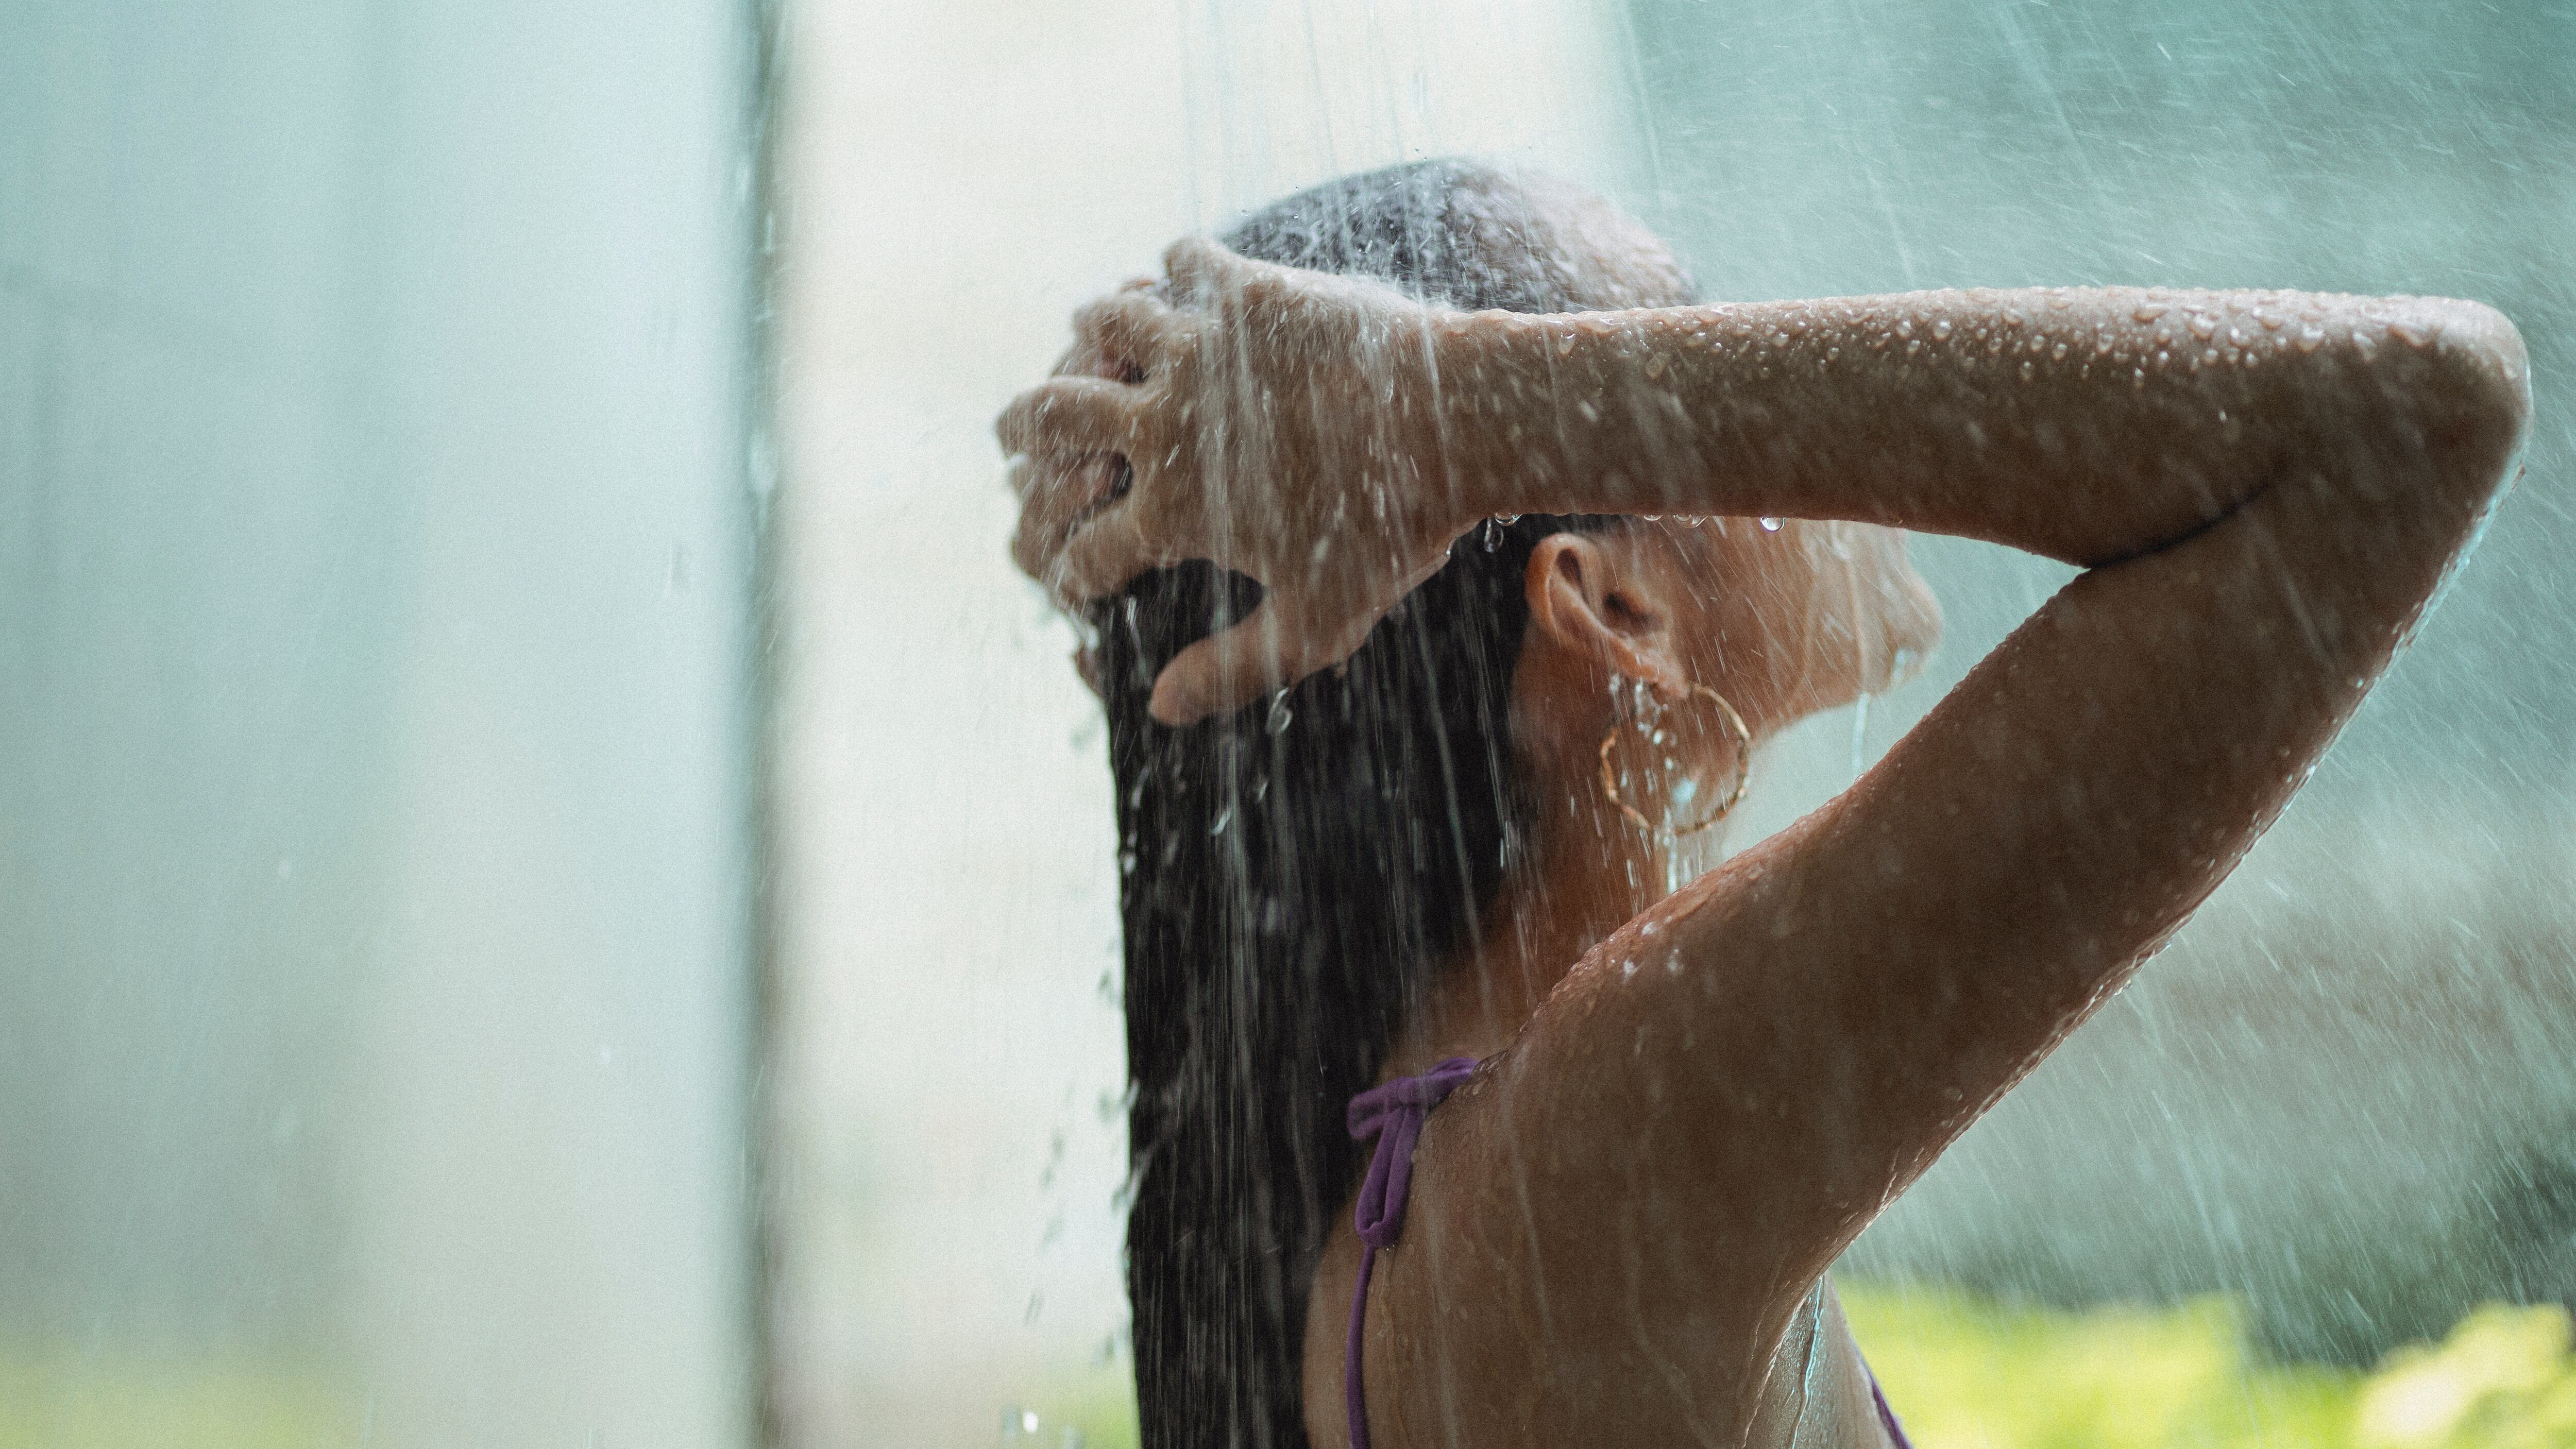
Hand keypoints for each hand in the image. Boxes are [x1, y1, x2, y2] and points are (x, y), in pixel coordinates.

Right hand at [999, 237, 1475, 725]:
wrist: (1458, 423)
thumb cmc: (1395, 531)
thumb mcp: (1317, 624)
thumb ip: (1232, 669)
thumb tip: (1158, 708)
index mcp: (1172, 510)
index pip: (1081, 548)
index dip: (1065, 571)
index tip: (1068, 575)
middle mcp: (1164, 422)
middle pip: (1054, 420)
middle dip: (1019, 431)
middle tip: (1005, 434)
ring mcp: (1200, 347)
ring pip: (1106, 325)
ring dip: (1087, 335)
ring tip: (1080, 339)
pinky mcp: (1245, 290)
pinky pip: (1186, 262)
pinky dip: (1172, 267)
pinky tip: (1173, 270)